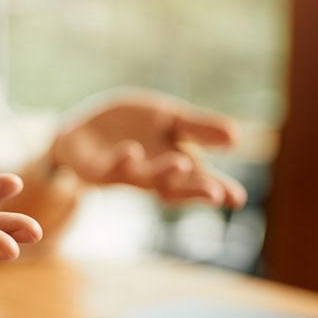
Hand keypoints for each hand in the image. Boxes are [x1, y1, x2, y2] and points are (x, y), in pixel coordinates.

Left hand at [51, 91, 246, 207]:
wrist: (80, 129)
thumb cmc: (130, 127)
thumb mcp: (168, 118)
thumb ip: (196, 127)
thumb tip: (235, 137)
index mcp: (171, 164)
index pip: (198, 179)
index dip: (217, 189)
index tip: (238, 198)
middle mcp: (148, 174)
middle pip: (174, 185)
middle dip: (194, 189)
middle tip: (216, 192)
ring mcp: (120, 173)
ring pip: (142, 177)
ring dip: (162, 172)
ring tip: (181, 163)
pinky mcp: (92, 167)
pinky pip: (106, 168)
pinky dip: (119, 160)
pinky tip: (132, 151)